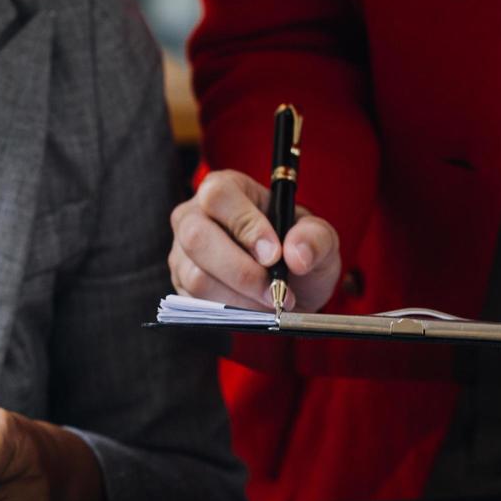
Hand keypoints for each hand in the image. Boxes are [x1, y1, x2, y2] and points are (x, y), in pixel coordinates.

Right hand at [169, 169, 341, 311]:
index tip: (275, 255)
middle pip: (197, 237)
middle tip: (276, 290)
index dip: (245, 225)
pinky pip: (196, 302)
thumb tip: (296, 254)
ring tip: (272, 302)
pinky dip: (231, 311)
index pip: (219, 196)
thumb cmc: (298, 250)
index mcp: (226, 189)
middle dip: (240, 271)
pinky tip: (255, 309)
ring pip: (196, 276)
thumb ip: (315, 238)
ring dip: (239, 297)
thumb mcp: (320, 238)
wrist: (288, 286)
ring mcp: (182, 252)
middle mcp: (194, 216)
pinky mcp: (181, 285)